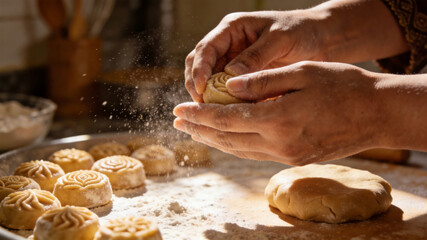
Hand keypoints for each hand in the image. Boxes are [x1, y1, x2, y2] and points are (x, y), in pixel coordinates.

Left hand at [174, 61, 386, 164]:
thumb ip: (262, 81)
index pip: (226, 119)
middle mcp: (279, 144)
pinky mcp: (295, 159)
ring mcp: (288, 155)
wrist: (377, 114)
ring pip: (239, 150)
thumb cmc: (343, 86)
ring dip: (214, 140)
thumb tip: (228, 87)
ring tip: (194, 131)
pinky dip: (235, 145)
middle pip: (227, 138)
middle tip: (178, 121)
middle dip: (199, 129)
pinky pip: (255, 153)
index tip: (179, 109)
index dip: (199, 114)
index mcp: (278, 119)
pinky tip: (226, 138)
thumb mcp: (302, 72)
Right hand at [185, 10, 327, 101]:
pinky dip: (223, 101)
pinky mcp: (243, 76)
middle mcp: (229, 44)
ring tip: (211, 113)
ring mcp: (234, 60)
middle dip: (196, 85)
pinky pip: (226, 90)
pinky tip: (227, 113)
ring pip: (209, 79)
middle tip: (201, 106)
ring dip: (207, 95)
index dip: (198, 69)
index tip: (200, 89)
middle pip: (199, 64)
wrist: (321, 39)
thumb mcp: (280, 39)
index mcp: (232, 28)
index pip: (205, 48)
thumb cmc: (302, 31)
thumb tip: (230, 76)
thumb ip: (256, 56)